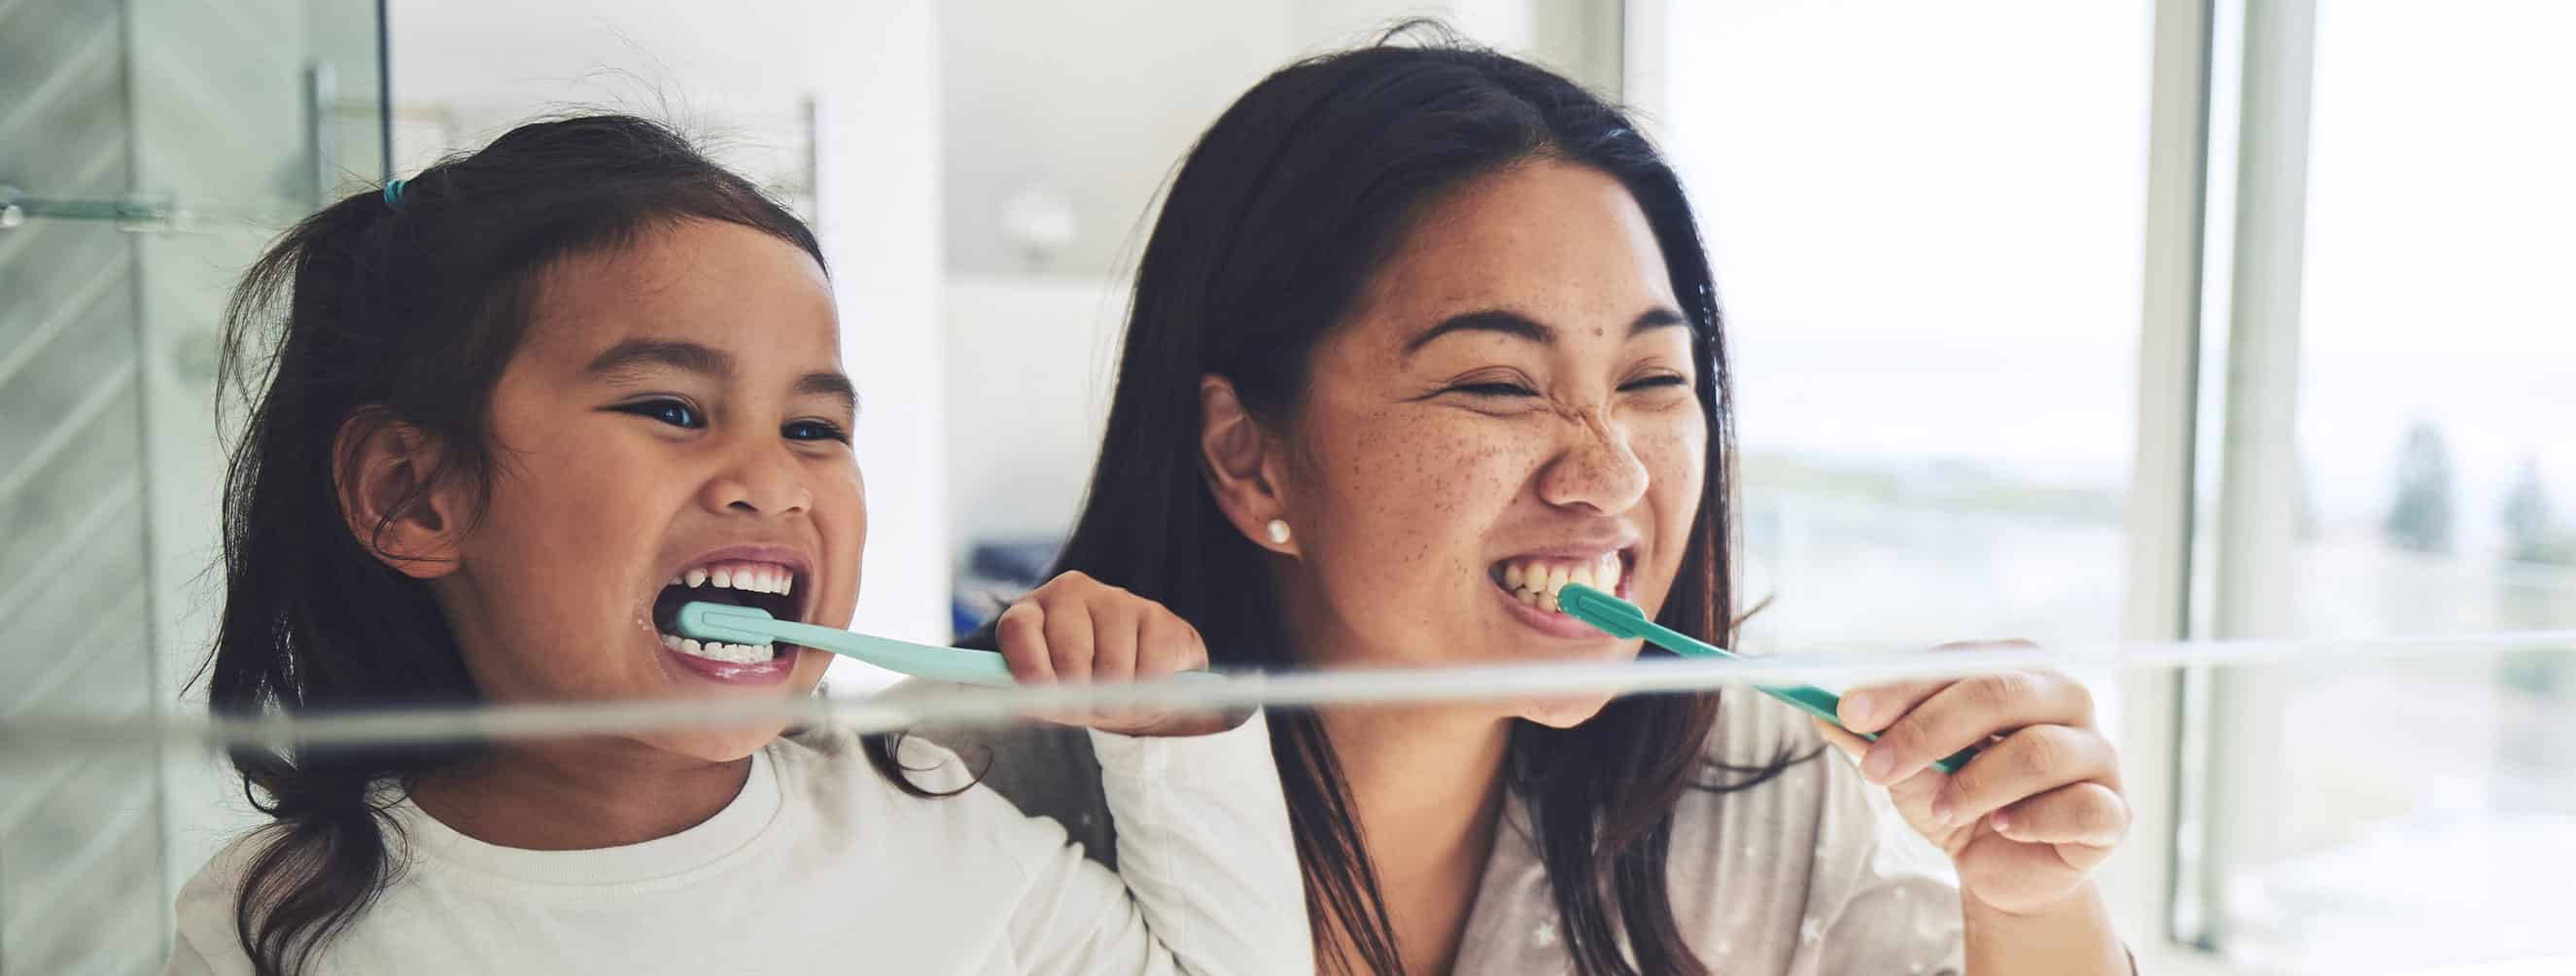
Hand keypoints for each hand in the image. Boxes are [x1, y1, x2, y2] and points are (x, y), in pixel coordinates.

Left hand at [994, 571, 1236, 736]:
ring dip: (1118, 700)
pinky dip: (1149, 692)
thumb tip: (1035, 707)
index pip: (1019, 628)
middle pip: (1069, 651)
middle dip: (1080, 694)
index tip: (1042, 697)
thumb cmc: (1085, 686)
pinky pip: (1151, 668)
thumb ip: (1042, 698)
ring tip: (1119, 700)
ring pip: (1113, 666)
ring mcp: (1116, 599)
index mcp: (1032, 610)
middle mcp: (1070, 592)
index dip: (1028, 665)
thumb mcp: (1056, 696)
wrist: (1140, 683)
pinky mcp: (1156, 614)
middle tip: (1090, 710)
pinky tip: (1144, 685)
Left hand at [1814, 643, 2128, 916]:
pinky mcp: (2114, 811)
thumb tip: (1820, 711)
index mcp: (2015, 670)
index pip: (1958, 661)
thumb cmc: (1958, 800)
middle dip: (1927, 731)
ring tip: (1941, 810)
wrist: (2002, 870)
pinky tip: (2003, 829)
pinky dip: (2032, 818)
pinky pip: (2082, 807)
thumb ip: (1870, 737)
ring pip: (2038, 750)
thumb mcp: (1906, 768)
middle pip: (2000, 692)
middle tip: (1876, 769)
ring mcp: (2097, 754)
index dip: (1902, 685)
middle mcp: (2065, 699)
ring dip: (1975, 783)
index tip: (1848, 711)